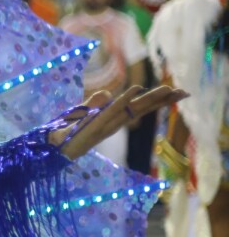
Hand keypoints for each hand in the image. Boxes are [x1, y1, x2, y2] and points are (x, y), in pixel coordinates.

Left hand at [48, 86, 187, 160]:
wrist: (51, 147)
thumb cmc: (66, 132)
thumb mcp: (81, 113)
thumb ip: (94, 104)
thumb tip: (106, 94)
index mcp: (113, 120)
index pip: (139, 108)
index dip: (157, 101)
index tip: (176, 92)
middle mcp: (113, 123)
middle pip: (142, 109)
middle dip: (163, 101)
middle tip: (185, 92)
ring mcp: (106, 125)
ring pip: (132, 109)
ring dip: (150, 98)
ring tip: (169, 89)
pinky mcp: (95, 126)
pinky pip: (112, 110)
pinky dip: (123, 99)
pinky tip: (136, 90)